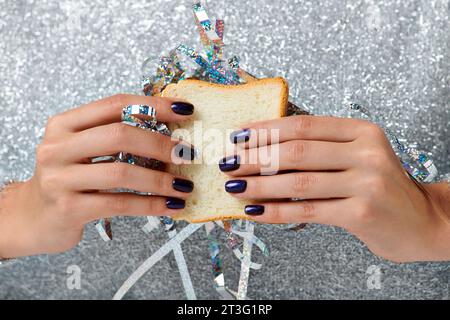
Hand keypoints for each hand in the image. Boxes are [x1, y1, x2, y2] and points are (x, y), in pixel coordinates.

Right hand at [0, 94, 195, 258]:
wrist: (32, 218)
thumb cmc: (68, 179)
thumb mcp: (82, 150)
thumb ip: (114, 137)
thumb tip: (170, 133)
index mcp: (64, 124)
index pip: (115, 104)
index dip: (154, 105)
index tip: (185, 111)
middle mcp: (57, 147)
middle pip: (119, 135)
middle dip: (161, 144)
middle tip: (187, 154)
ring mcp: (59, 179)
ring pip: (121, 173)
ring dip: (161, 180)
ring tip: (184, 186)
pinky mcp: (68, 208)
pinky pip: (119, 204)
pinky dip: (151, 204)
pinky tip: (170, 206)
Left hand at [221, 115, 449, 262]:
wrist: (423, 222)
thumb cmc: (380, 189)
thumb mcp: (357, 158)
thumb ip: (321, 151)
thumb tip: (262, 152)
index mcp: (362, 132)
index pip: (304, 125)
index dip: (266, 129)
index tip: (237, 136)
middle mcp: (367, 152)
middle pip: (297, 151)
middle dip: (255, 157)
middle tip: (227, 163)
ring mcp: (366, 182)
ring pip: (298, 181)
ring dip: (259, 184)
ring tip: (234, 187)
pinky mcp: (361, 213)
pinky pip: (307, 210)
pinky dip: (276, 211)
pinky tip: (254, 211)